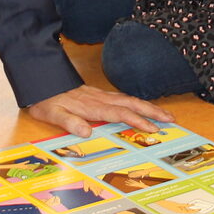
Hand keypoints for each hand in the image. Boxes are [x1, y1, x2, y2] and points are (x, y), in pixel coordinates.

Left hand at [27, 84, 174, 137]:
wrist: (41, 81)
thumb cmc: (46, 100)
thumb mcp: (51, 114)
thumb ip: (68, 122)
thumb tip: (86, 131)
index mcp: (92, 106)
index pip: (120, 113)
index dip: (137, 121)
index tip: (152, 129)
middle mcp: (100, 99)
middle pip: (131, 103)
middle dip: (152, 111)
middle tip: (171, 119)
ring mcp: (100, 95)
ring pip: (129, 99)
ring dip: (148, 106)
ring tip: (165, 114)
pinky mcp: (98, 94)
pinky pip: (123, 98)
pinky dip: (137, 102)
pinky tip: (142, 106)